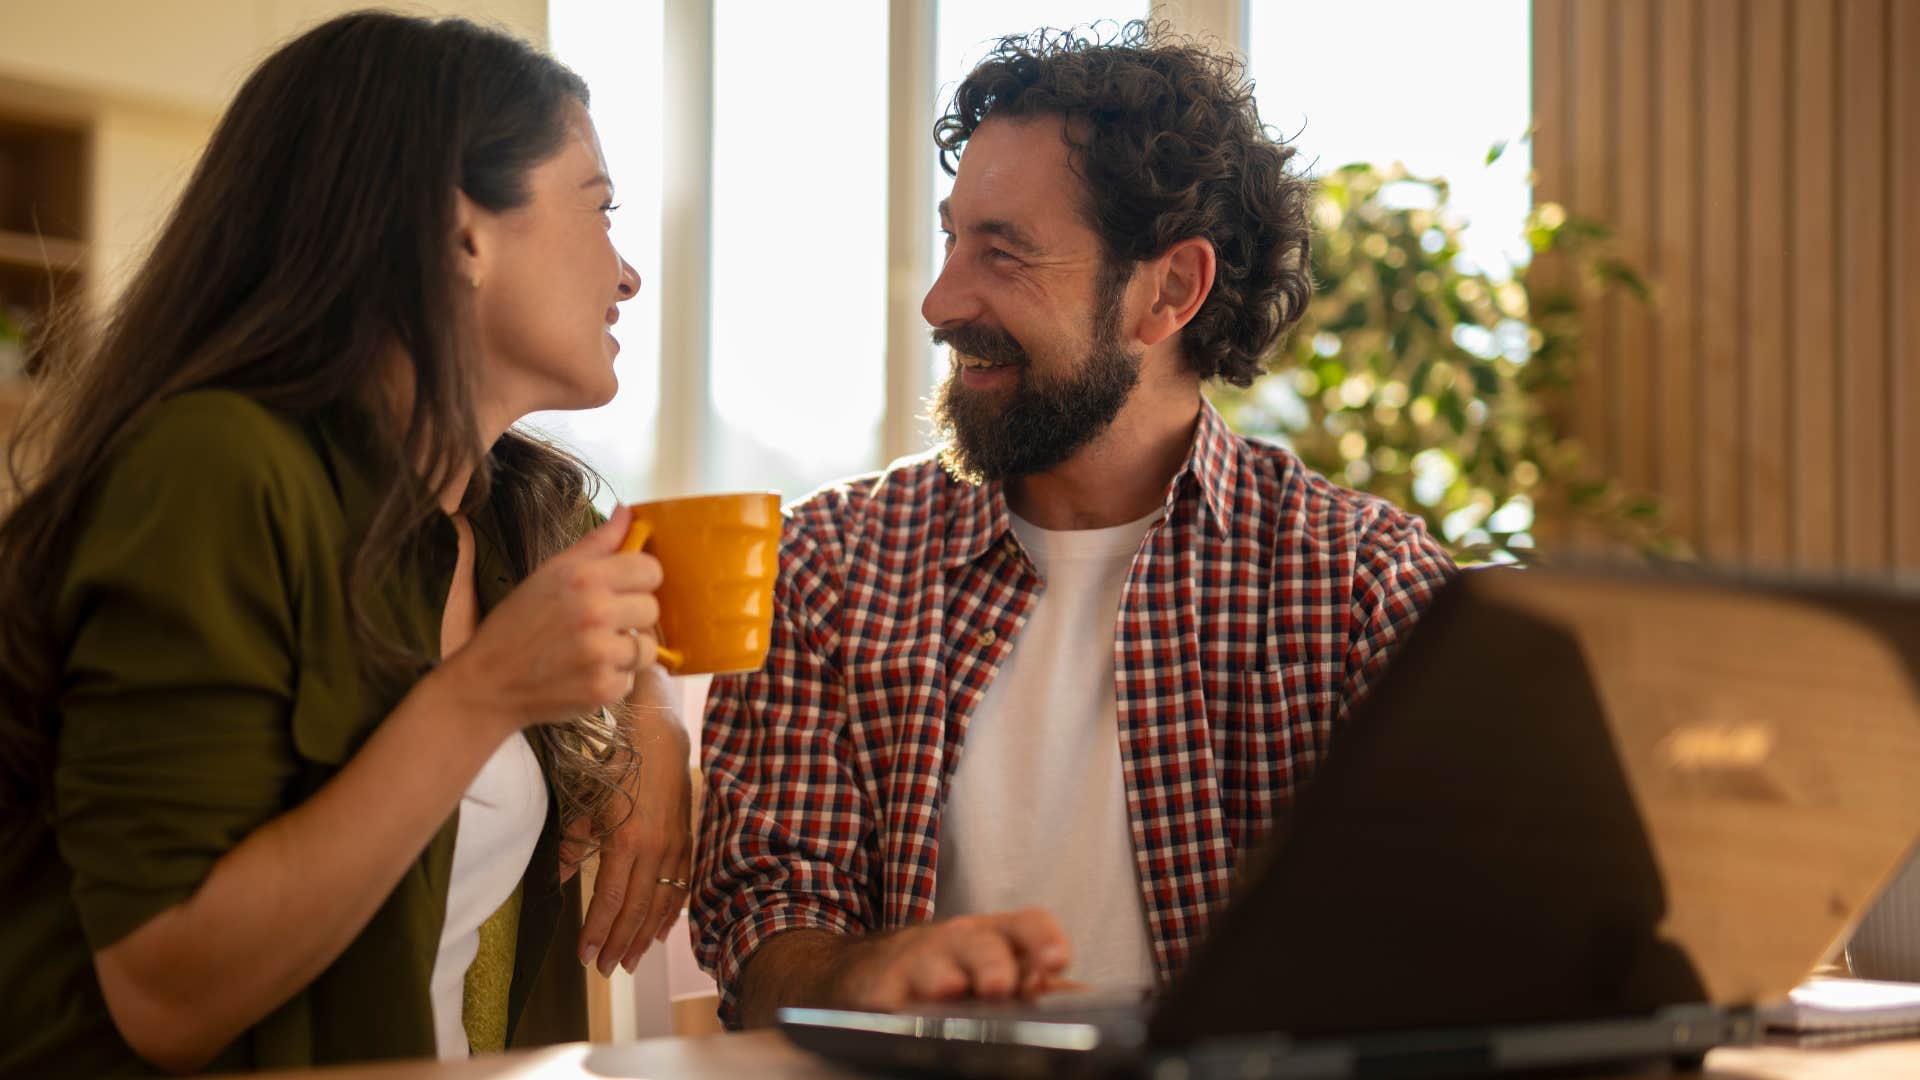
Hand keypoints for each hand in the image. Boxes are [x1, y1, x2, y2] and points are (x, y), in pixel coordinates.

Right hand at [440, 505, 662, 732]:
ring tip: (592, 649)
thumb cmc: (518, 624)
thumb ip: (596, 543)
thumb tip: (627, 511)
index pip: (651, 569)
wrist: (487, 683)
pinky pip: (631, 678)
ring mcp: (600, 653)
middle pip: (652, 608)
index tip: (623, 589)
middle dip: (631, 616)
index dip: (640, 580)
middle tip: (601, 623)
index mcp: (583, 576)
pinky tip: (583, 672)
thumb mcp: (550, 573)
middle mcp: (595, 612)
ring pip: (647, 646)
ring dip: (625, 650)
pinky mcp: (603, 688)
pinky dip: (612, 678)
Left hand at [563, 663, 693, 975]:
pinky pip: (681, 884)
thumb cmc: (615, 762)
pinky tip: (660, 930)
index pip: (609, 899)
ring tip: (629, 961)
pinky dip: (671, 911)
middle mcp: (654, 849)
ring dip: (644, 935)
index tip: (583, 956)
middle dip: (619, 943)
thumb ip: (573, 843)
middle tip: (605, 970)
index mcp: (625, 840)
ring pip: (661, 902)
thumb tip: (557, 877)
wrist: (659, 733)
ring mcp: (675, 845)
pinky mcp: (686, 839)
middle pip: (635, 909)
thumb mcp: (585, 800)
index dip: (596, 931)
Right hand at [834, 909, 1073, 1010]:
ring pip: (935, 969)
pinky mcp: (884, 990)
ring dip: (945, 981)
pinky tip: (912, 1016)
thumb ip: (1037, 981)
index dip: (1044, 938)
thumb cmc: (950, 967)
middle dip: (993, 963)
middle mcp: (959, 942)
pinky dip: (904, 1008)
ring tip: (952, 992)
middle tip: (1001, 985)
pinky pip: (895, 999)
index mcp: (996, 936)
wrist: (872, 968)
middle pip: (981, 944)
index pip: (1027, 923)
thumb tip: (1083, 997)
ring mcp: (920, 964)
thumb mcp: (995, 964)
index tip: (1057, 961)